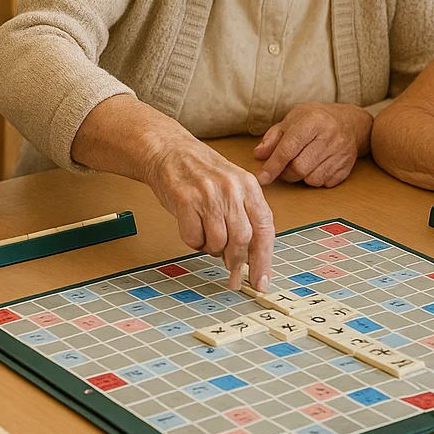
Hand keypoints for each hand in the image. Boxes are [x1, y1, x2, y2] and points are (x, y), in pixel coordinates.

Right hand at [145, 137, 275, 290]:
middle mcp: (231, 188)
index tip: (261, 282)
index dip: (264, 259)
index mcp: (249, 185)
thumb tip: (252, 259)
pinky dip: (194, 241)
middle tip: (232, 275)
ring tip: (206, 237)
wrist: (169, 150)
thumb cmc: (202, 172)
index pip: (264, 228)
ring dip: (212, 249)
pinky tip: (192, 228)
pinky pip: (193, 238)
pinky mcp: (184, 200)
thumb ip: (245, 216)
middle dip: (237, 262)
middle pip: (242, 239)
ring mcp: (208, 194)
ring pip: (217, 242)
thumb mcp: (233, 186)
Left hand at [254, 102, 371, 187]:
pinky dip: (316, 179)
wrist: (349, 122)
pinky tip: (316, 167)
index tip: (262, 177)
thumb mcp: (293, 119)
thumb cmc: (316, 119)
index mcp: (312, 120)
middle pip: (299, 168)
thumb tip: (259, 154)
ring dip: (302, 177)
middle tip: (283, 168)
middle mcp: (329, 136)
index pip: (288, 148)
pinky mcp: (347, 166)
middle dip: (286, 173)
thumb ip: (273, 137)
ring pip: (312, 179)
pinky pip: (325, 183)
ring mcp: (340, 152)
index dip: (273, 165)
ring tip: (302, 164)